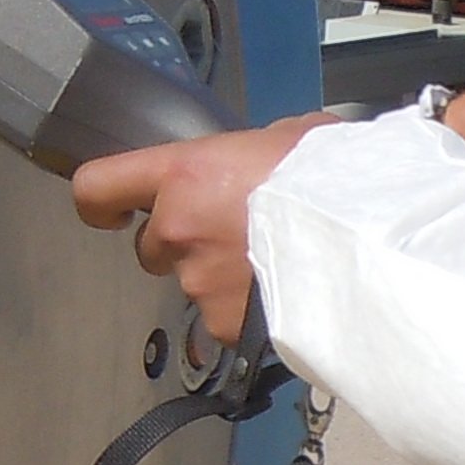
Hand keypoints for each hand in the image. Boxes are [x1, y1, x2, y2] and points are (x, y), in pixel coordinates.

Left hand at [72, 114, 335, 341]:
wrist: (366, 243)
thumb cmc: (332, 178)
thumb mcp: (290, 138)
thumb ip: (250, 153)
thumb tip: (256, 161)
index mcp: (183, 174)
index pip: (97, 187)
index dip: (100, 203)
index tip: (115, 211)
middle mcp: (177, 230)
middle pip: (152, 247)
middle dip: (183, 245)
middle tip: (235, 236)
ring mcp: (198, 283)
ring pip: (192, 284)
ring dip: (221, 278)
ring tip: (275, 265)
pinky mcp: (224, 327)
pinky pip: (224, 320)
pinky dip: (246, 312)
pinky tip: (285, 296)